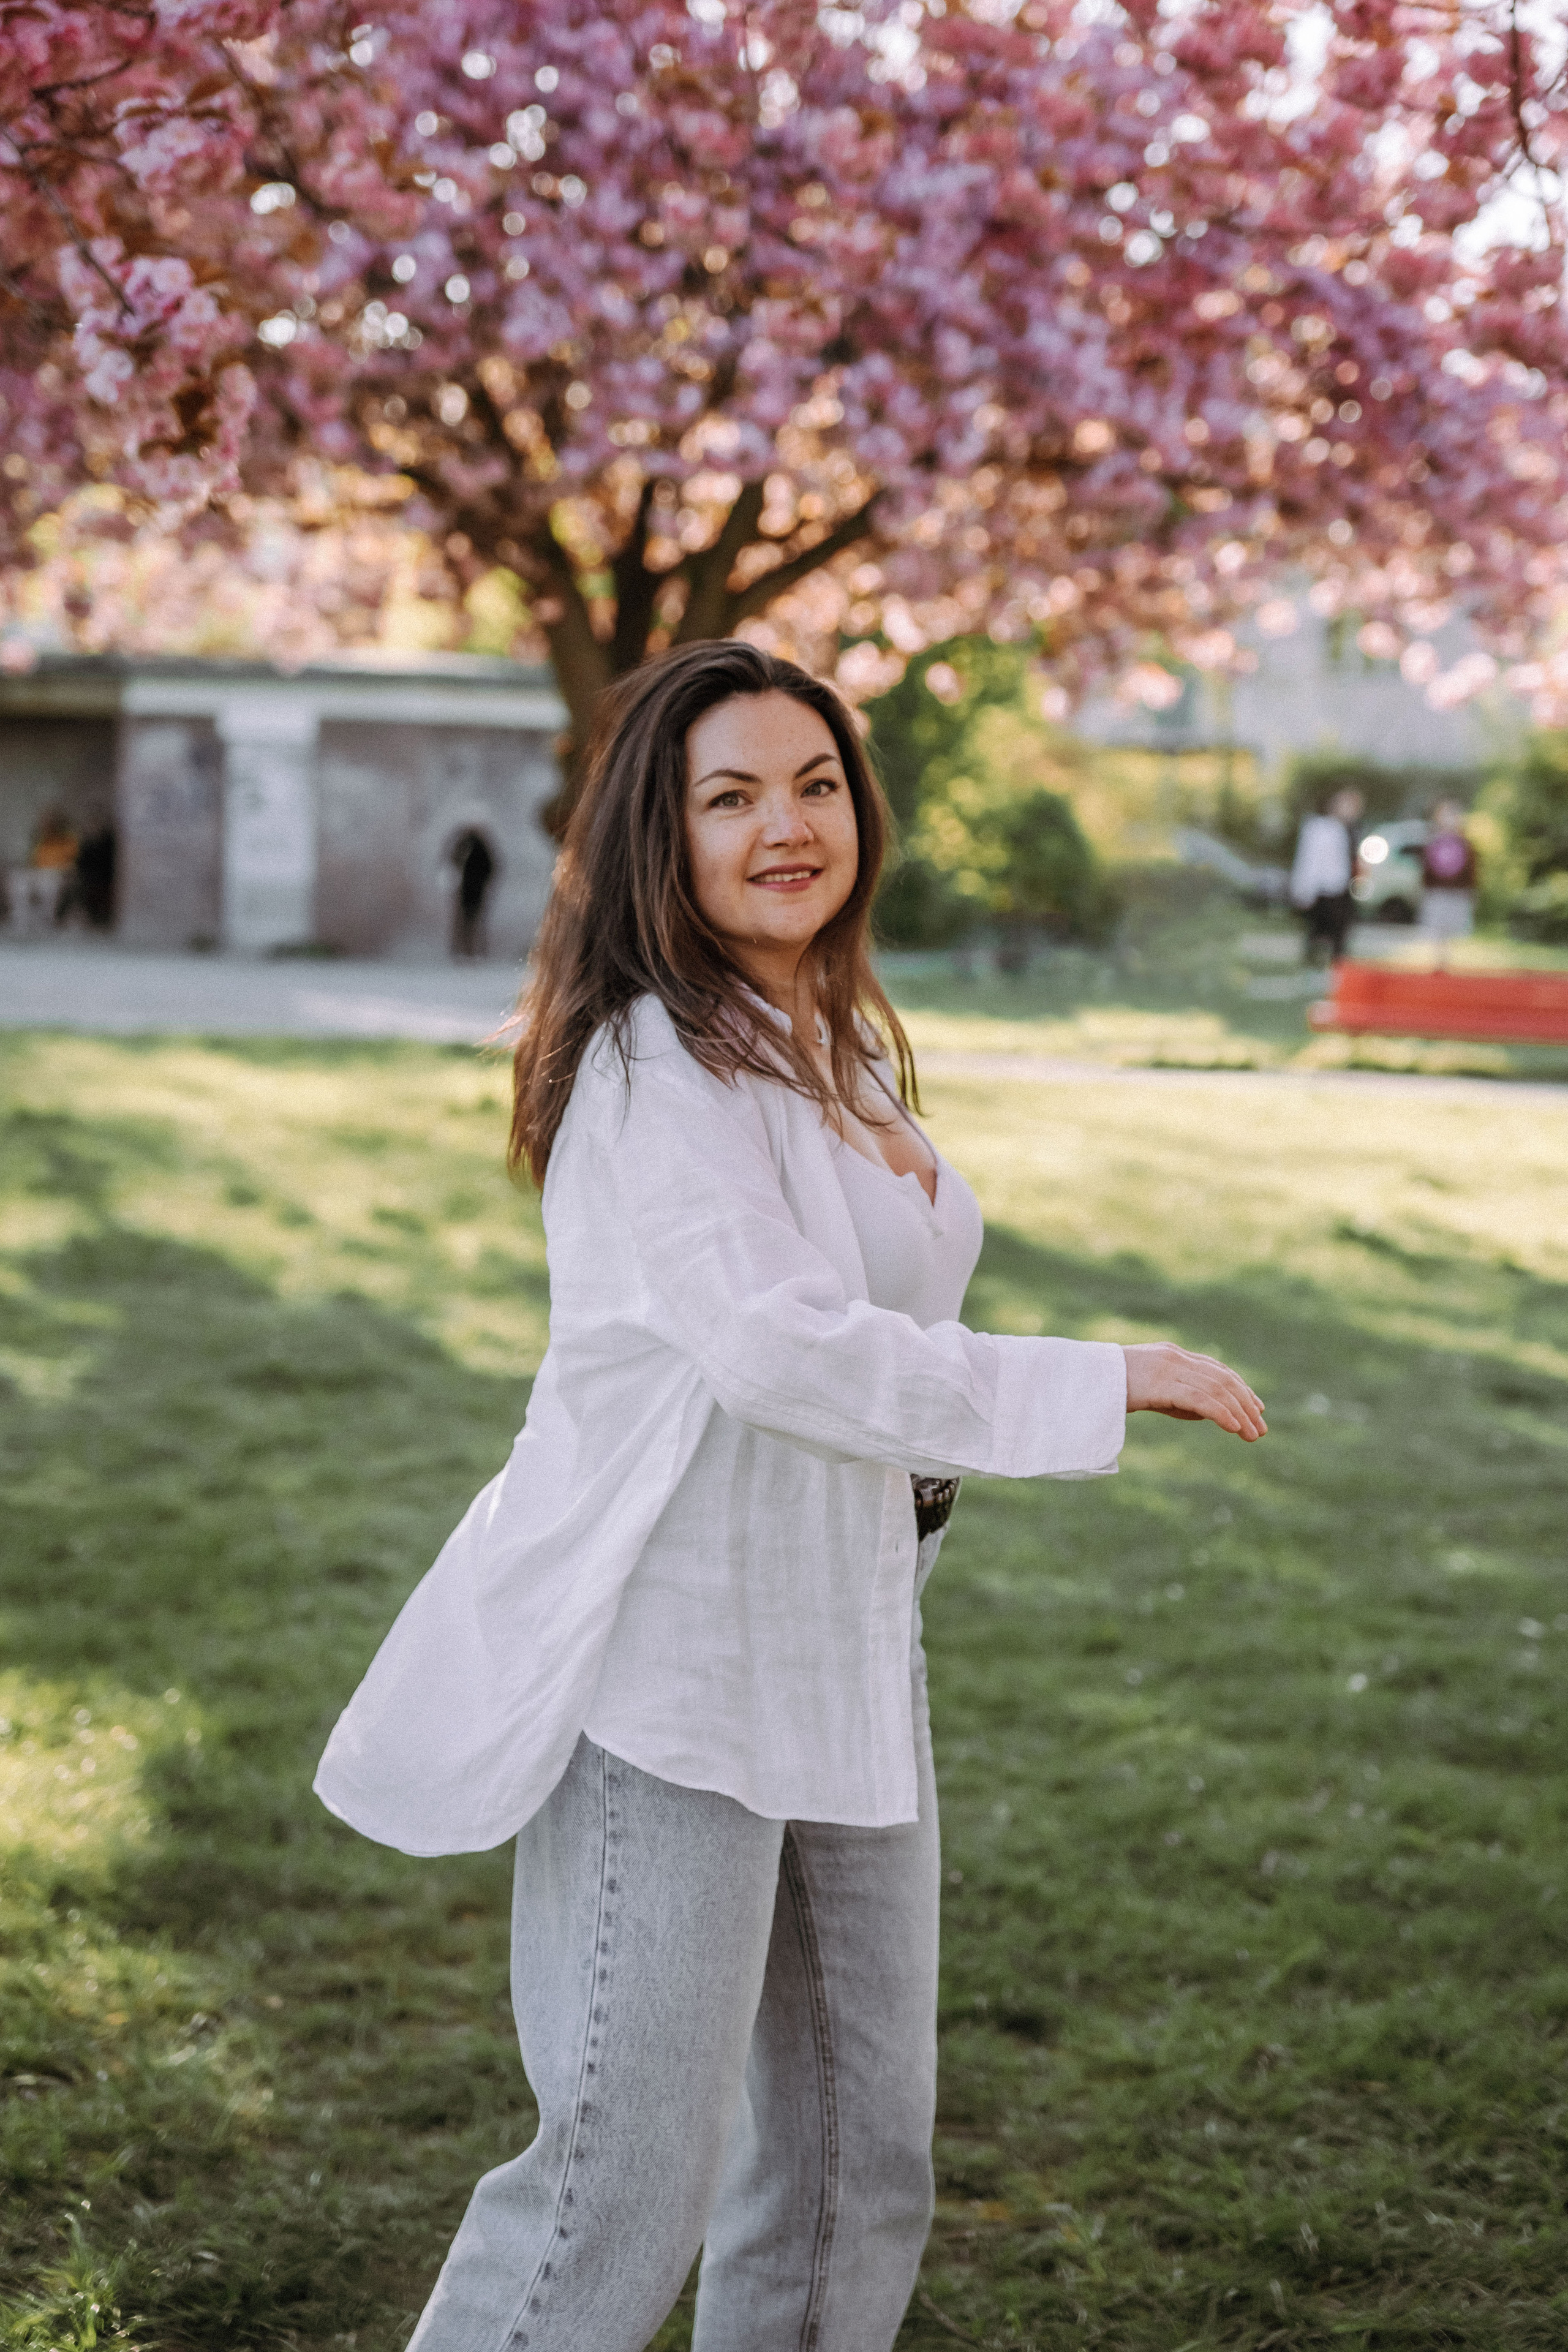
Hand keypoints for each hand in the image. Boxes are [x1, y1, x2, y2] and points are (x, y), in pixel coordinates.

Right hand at [1122, 1343, 1265, 1441]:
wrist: (1082, 1379)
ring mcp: (1170, 1369)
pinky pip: (1201, 1400)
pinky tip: (1234, 1429)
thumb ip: (1178, 1397)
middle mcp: (1176, 1358)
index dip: (1241, 1388)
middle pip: (1223, 1380)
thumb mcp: (1150, 1391)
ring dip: (1239, 1414)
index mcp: (1174, 1355)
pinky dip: (1222, 1414)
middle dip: (1246, 1404)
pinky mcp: (1163, 1384)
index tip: (1257, 1407)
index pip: (1218, 1370)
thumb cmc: (1110, 1388)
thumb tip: (1209, 1414)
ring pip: (1217, 1390)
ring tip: (1253, 1435)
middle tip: (1261, 1428)